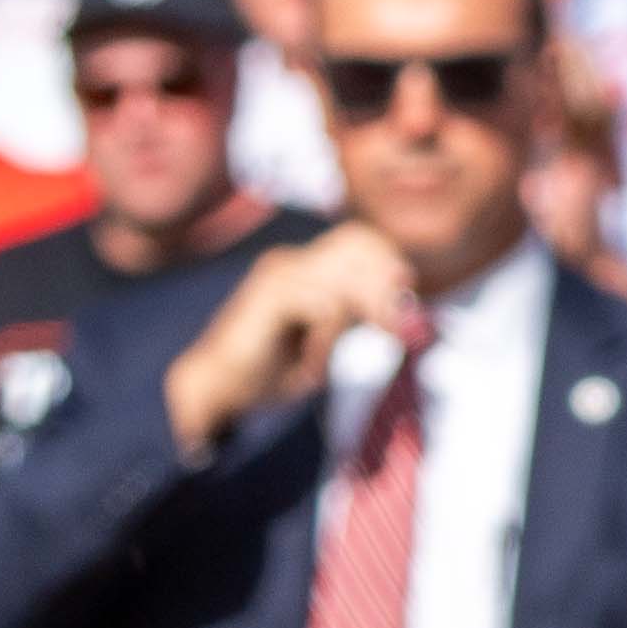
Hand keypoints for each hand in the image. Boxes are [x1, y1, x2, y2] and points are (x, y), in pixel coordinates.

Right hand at [163, 222, 416, 454]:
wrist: (219, 388)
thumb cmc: (273, 366)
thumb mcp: (331, 337)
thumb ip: (364, 314)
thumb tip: (407, 299)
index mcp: (307, 266)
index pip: (363, 239)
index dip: (390, 264)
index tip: (403, 308)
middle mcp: (293, 261)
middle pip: (361, 246)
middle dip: (384, 291)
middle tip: (388, 334)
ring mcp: (279, 273)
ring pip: (347, 281)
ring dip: (354, 324)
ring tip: (327, 360)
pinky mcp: (269, 295)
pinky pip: (326, 307)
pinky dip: (328, 341)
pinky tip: (312, 367)